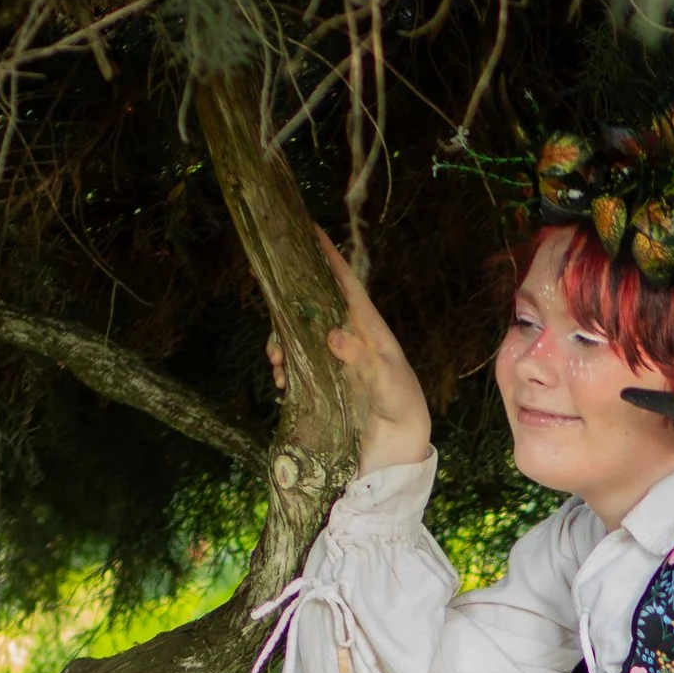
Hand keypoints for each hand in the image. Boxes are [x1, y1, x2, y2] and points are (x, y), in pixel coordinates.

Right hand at [266, 230, 431, 472]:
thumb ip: (363, 357)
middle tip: (273, 322)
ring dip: (280, 345)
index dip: (327, 255)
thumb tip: (332, 334)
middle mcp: (346, 335)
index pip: (344, 282)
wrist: (399, 443)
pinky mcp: (322, 380)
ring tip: (277, 364)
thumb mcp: (385, 379)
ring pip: (297, 337)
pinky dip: (283, 371)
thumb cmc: (400, 402)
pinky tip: (281, 384)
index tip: (308, 229)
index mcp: (366, 324)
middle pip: (310, 306)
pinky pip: (295, 366)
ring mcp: (332, 357)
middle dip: (286, 310)